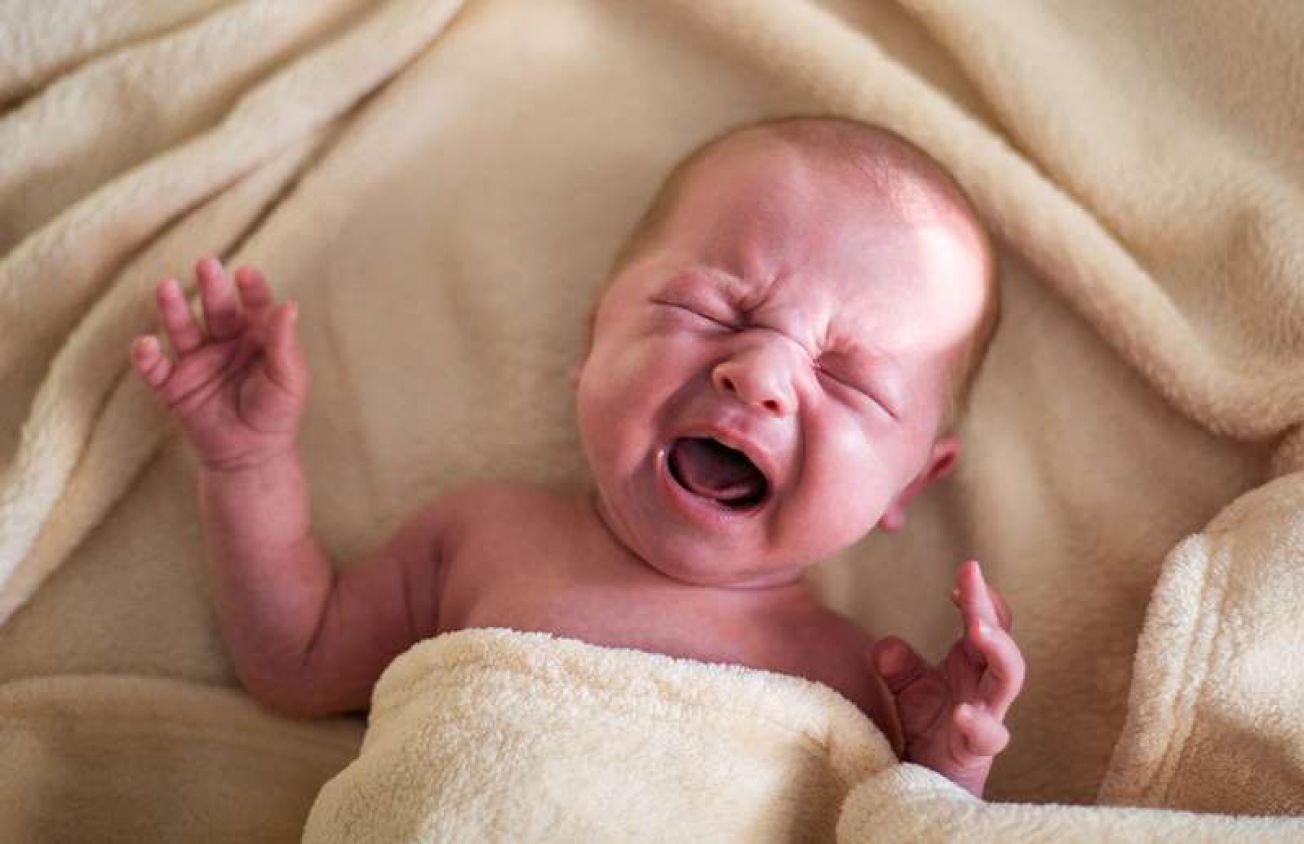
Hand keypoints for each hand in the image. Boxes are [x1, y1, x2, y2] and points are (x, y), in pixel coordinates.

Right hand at [130, 258, 307, 470]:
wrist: (251, 456)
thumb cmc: (276, 414)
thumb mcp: (289, 380)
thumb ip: (285, 344)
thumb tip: (289, 305)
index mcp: (256, 337)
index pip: (254, 305)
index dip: (251, 289)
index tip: (246, 274)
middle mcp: (224, 342)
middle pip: (216, 308)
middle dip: (211, 287)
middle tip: (206, 264)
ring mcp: (197, 361)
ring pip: (181, 328)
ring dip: (172, 308)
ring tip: (166, 286)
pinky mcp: (174, 385)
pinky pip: (155, 368)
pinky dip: (146, 356)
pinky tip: (146, 343)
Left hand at [871, 560, 1024, 797]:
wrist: (932, 779)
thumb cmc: (930, 726)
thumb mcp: (907, 688)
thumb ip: (896, 663)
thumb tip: (885, 645)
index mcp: (971, 663)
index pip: (985, 620)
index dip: (977, 595)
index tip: (964, 572)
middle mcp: (985, 684)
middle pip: (998, 639)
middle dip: (987, 608)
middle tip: (971, 579)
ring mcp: (988, 714)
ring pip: (1009, 678)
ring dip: (998, 649)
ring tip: (978, 628)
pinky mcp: (979, 749)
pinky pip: (989, 735)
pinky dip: (978, 723)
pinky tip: (962, 713)